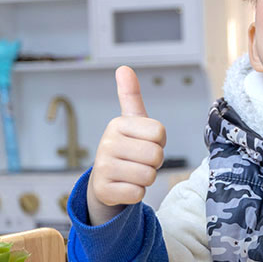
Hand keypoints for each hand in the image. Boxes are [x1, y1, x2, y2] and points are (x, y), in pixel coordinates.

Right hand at [86, 66, 166, 224]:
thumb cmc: (126, 148)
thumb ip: (130, 96)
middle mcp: (107, 143)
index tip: (145, 143)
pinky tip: (125, 187)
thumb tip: (123, 68)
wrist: (105, 181)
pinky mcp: (104, 190)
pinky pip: (138, 193)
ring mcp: (103, 167)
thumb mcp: (131, 122)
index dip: (159, 141)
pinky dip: (137, 193)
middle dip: (154, 162)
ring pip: (148, 175)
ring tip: (132, 173)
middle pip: (155, 154)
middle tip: (140, 161)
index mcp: (117, 124)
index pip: (159, 132)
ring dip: (146, 178)